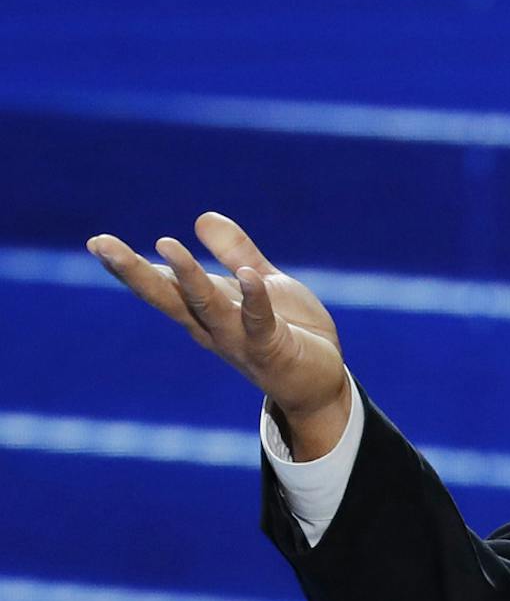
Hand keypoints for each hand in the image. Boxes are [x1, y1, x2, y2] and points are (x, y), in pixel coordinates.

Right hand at [86, 213, 350, 458]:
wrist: (322, 383)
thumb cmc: (292, 332)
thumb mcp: (262, 283)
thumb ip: (236, 252)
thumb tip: (202, 217)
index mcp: (206, 309)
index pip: (162, 284)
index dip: (130, 266)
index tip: (97, 242)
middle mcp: (213, 326)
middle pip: (167, 296)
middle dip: (135, 272)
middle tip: (102, 246)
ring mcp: (239, 339)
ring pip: (206, 306)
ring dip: (187, 277)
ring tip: (166, 244)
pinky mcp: (271, 348)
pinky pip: (259, 321)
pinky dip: (253, 298)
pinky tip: (245, 276)